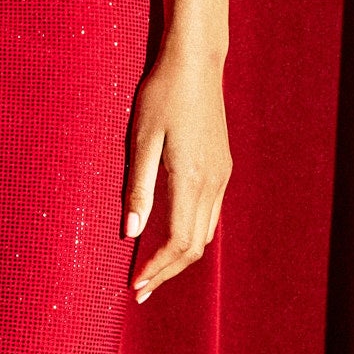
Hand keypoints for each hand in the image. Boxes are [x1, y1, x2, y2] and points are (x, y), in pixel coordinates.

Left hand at [123, 37, 229, 303]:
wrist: (196, 63)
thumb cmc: (162, 95)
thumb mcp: (142, 139)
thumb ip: (138, 187)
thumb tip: (131, 232)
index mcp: (191, 179)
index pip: (178, 241)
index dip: (157, 268)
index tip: (136, 285)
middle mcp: (213, 183)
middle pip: (194, 245)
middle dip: (167, 272)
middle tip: (141, 291)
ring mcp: (221, 175)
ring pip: (205, 232)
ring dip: (179, 256)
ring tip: (153, 271)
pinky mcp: (222, 167)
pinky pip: (210, 214)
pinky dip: (191, 235)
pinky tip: (172, 237)